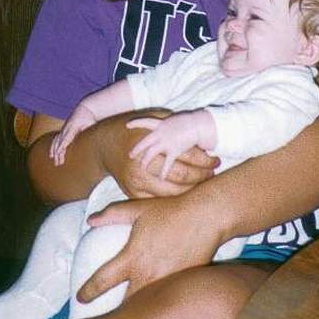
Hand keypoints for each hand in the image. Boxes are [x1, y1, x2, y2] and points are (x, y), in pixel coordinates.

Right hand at [49, 104, 97, 165]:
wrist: (83, 109)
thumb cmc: (89, 118)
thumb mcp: (91, 123)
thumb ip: (90, 130)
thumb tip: (94, 138)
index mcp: (73, 127)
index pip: (66, 138)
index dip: (62, 146)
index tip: (59, 153)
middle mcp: (66, 128)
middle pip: (60, 142)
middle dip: (58, 152)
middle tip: (58, 163)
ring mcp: (63, 129)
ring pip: (56, 141)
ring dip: (54, 150)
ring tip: (53, 159)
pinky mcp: (63, 130)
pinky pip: (56, 139)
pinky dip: (53, 146)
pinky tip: (52, 153)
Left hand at [77, 192, 220, 302]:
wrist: (206, 217)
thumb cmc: (170, 211)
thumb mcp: (138, 208)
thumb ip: (112, 214)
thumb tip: (90, 220)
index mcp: (133, 257)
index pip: (103, 281)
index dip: (88, 291)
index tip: (81, 298)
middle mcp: (148, 274)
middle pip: (124, 303)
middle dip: (115, 308)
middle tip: (106, 309)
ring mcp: (166, 282)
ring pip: (145, 304)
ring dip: (135, 305)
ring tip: (128, 306)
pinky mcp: (181, 284)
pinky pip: (164, 297)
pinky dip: (156, 299)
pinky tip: (154, 298)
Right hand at [97, 111, 218, 198]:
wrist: (102, 147)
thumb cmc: (130, 130)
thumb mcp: (150, 118)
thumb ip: (170, 119)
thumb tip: (193, 123)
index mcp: (152, 144)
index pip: (186, 154)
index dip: (204, 158)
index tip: (216, 159)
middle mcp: (144, 166)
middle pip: (182, 175)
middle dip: (202, 175)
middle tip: (213, 173)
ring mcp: (138, 183)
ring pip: (173, 192)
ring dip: (192, 189)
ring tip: (204, 183)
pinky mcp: (134, 194)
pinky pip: (160, 200)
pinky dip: (176, 197)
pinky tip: (187, 192)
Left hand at [127, 112, 208, 179]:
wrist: (198, 124)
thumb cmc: (190, 122)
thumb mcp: (177, 121)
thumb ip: (171, 125)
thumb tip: (171, 126)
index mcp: (161, 124)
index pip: (146, 121)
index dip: (136, 122)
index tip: (127, 125)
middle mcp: (161, 133)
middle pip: (144, 142)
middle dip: (137, 149)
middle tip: (130, 155)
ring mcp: (166, 141)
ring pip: (150, 153)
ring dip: (145, 162)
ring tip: (142, 168)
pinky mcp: (174, 150)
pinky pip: (167, 163)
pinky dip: (164, 171)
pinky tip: (161, 178)